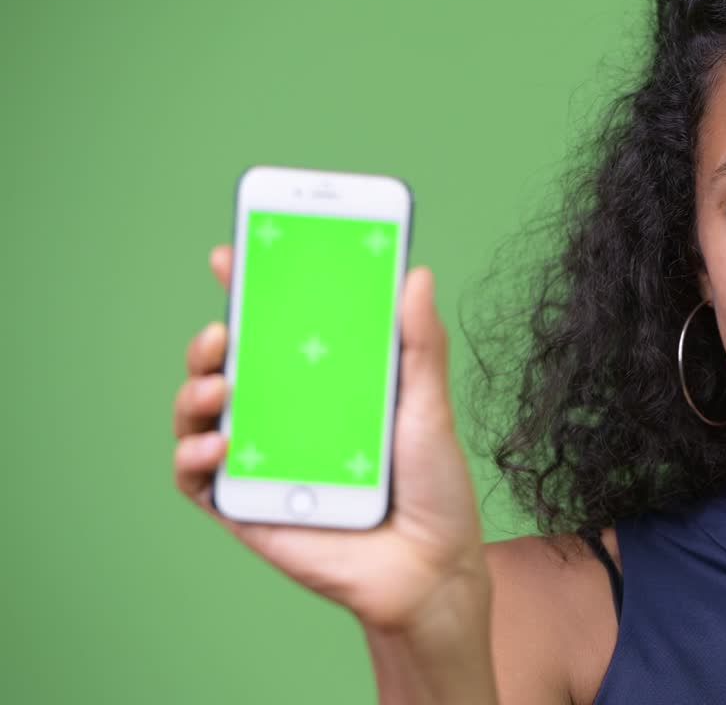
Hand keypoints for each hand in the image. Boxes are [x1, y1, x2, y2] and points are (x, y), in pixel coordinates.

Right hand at [172, 244, 489, 632]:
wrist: (430, 570)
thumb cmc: (434, 489)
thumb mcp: (430, 408)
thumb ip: (420, 345)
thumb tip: (414, 274)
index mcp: (327, 386)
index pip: (277, 328)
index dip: (249, 289)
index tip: (232, 253)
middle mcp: (288, 417)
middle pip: (229, 365)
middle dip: (211, 339)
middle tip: (224, 327)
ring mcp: (263, 461)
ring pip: (200, 414)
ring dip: (193, 390)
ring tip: (219, 385)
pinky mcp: (247, 507)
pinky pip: (196, 478)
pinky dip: (192, 455)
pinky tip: (219, 444)